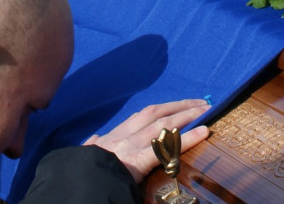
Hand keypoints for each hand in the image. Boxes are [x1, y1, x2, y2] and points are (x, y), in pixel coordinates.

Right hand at [83, 99, 210, 181]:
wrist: (77, 181)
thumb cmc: (83, 169)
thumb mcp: (86, 154)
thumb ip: (93, 145)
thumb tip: (94, 139)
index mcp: (115, 135)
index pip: (142, 116)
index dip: (162, 109)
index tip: (177, 106)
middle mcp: (126, 136)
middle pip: (156, 113)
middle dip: (179, 106)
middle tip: (201, 102)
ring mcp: (132, 146)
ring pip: (163, 123)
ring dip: (187, 114)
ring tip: (206, 110)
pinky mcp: (138, 160)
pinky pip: (167, 147)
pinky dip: (188, 137)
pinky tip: (204, 131)